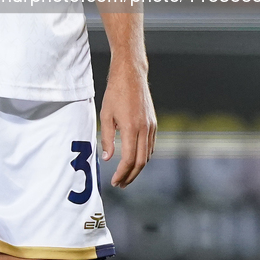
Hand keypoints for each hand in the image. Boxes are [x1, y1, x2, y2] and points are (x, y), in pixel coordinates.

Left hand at [100, 57, 155, 187]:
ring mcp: (151, 126)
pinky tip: (134, 159)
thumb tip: (108, 159)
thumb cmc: (115, 93)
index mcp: (131, 128)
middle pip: (140, 162)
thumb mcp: (105, 115)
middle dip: (130, 176)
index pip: (128, 160)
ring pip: (147, 155)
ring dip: (137, 168)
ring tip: (125, 175)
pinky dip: (143, 156)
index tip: (114, 181)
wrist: (131, 75)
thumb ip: (106, 138)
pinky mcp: (154, 123)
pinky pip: (150, 146)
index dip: (122, 174)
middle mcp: (145, 129)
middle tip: (120, 184)